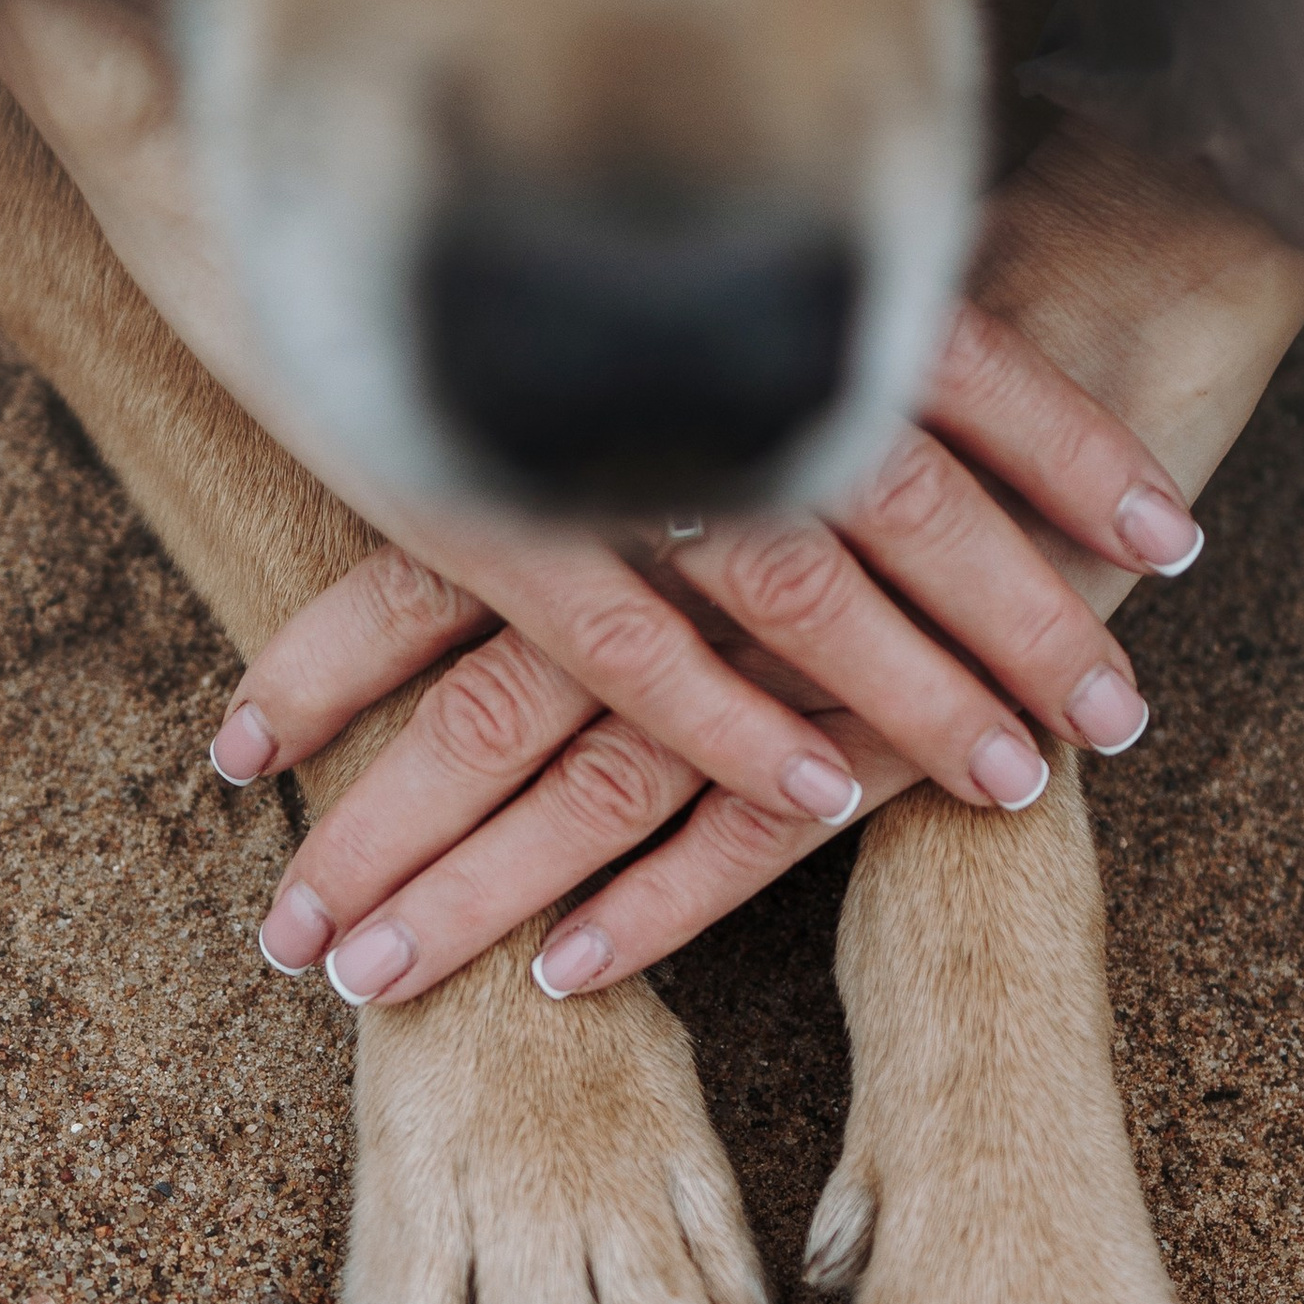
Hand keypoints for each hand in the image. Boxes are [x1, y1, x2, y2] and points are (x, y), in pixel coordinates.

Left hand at [207, 300, 1206, 1008]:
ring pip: (592, 783)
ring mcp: (772, 642)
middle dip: (372, 836)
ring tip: (372, 989)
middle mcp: (669, 555)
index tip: (226, 762)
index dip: (317, 672)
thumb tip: (426, 467)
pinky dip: (659, 901)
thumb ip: (579, 430)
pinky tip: (569, 976)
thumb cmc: (864, 347)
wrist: (1077, 315)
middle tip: (281, 945)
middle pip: (481, 712)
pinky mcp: (883, 709)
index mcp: (608, 470)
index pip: (419, 576)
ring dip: (478, 895)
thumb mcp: (700, 370)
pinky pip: (753, 827)